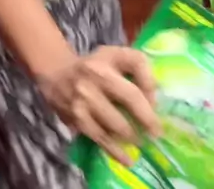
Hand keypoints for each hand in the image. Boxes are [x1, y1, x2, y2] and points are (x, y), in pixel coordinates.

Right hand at [37, 46, 160, 165]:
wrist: (56, 73)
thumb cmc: (95, 66)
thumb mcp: (115, 55)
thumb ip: (138, 68)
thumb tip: (153, 98)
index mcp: (108, 55)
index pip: (136, 63)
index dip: (151, 84)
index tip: (157, 103)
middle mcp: (95, 74)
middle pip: (130, 96)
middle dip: (148, 117)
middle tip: (156, 132)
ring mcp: (85, 97)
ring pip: (117, 122)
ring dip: (133, 135)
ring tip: (140, 141)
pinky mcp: (77, 117)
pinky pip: (100, 138)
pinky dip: (115, 151)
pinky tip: (127, 159)